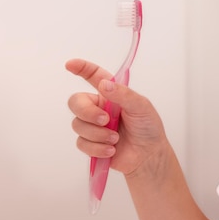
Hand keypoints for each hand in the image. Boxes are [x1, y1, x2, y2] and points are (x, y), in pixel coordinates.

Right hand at [66, 58, 167, 175]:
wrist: (148, 155)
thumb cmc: (148, 128)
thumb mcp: (141, 107)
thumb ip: (123, 95)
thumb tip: (104, 84)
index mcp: (111, 94)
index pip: (94, 76)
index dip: (81, 68)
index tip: (70, 64)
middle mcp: (99, 107)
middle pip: (76, 102)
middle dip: (87, 112)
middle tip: (105, 120)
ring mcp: (93, 125)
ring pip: (78, 124)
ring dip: (97, 134)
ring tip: (115, 139)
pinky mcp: (90, 143)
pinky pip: (81, 143)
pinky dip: (97, 148)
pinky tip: (111, 150)